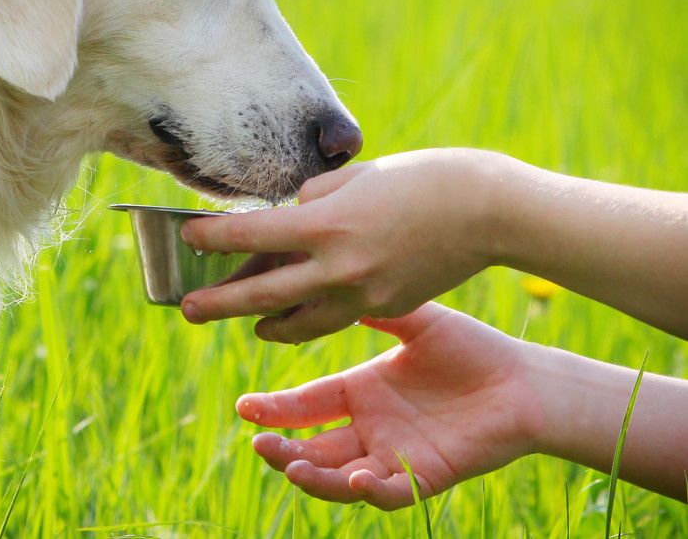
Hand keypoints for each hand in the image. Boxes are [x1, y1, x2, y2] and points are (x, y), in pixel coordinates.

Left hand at [180, 148, 509, 342]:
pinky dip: (308, 319)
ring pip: (298, 322)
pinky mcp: (385, 307)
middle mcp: (337, 267)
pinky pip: (334, 319)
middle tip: (187, 309)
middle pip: (261, 294)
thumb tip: (285, 220)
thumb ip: (312, 200)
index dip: (212, 237)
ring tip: (245, 322)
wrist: (488, 210)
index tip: (188, 236)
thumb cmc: (421, 177)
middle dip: (218, 302)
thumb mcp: (354, 177)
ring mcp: (363, 295)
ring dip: (264, 323)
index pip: (249, 236)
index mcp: (324, 225)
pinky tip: (295, 316)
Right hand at [243, 303, 543, 508]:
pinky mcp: (425, 476)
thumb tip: (324, 277)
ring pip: (340, 477)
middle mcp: (370, 428)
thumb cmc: (472, 348)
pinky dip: (371, 492)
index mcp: (361, 392)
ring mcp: (395, 455)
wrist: (526, 381)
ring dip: (312, 477)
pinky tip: (357, 478)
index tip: (244, 407)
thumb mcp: (414, 321)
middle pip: (312, 448)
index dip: (273, 410)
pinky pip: (390, 492)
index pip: (305, 406)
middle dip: (281, 450)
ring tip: (292, 466)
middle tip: (259, 443)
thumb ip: (371, 308)